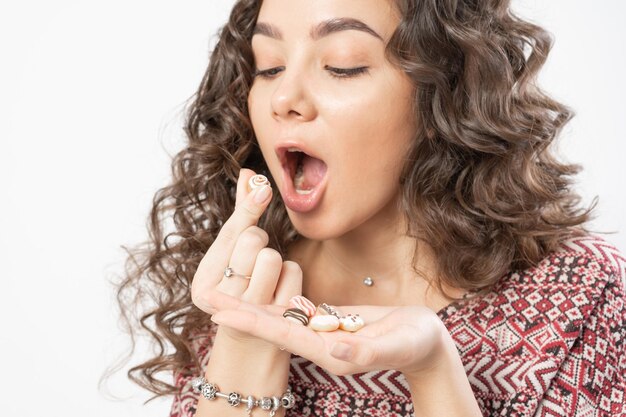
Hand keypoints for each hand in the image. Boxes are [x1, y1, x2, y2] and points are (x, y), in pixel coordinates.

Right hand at [191, 169, 301, 347]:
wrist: (252, 345)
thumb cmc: (240, 290)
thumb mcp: (231, 257)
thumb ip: (240, 216)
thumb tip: (249, 173)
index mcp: (202, 285)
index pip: (229, 236)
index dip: (247, 209)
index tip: (262, 186)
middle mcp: (221, 301)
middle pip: (252, 241)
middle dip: (258, 241)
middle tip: (253, 258)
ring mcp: (251, 312)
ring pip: (272, 256)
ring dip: (274, 261)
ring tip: (265, 277)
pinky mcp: (280, 318)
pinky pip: (293, 271)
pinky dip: (290, 275)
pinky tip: (280, 290)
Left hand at [207, 290, 451, 377]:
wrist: (426, 341)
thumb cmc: (416, 344)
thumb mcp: (396, 346)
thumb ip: (365, 351)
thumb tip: (332, 350)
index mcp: (329, 351)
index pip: (282, 334)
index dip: (251, 322)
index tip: (220, 314)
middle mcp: (320, 343)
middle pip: (273, 324)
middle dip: (240, 310)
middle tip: (207, 298)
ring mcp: (323, 331)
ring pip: (282, 315)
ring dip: (253, 302)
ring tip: (226, 291)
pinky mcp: (331, 320)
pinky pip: (299, 308)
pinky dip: (278, 296)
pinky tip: (262, 287)